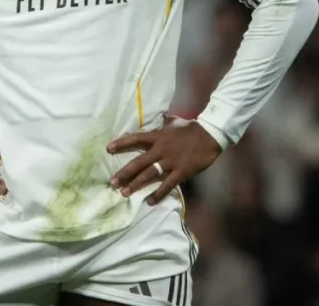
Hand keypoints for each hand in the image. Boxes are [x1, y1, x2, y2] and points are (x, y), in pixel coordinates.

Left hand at [107, 115, 222, 205]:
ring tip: (124, 193)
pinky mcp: (180, 172)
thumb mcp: (173, 122)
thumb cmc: (190, 128)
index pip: (135, 139)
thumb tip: (159, 117)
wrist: (210, 136)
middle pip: (138, 162)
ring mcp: (170, 162)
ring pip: (149, 175)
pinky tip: (149, 201)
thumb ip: (163, 122)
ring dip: (136, 185)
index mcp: (157, 136)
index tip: (108, 149)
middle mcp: (160, 150)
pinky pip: (167, 185)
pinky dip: (158, 194)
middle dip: (124, 173)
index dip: (121, 143)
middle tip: (112, 182)